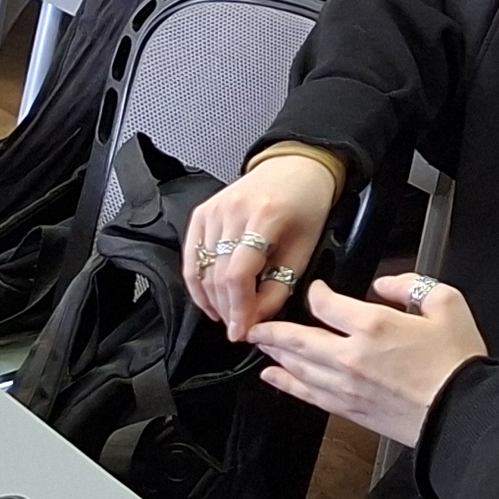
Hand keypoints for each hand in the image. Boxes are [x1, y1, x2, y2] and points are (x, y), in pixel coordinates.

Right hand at [185, 154, 339, 340]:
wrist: (295, 167)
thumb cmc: (306, 204)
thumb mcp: (306, 248)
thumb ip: (280, 286)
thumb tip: (256, 319)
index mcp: (265, 215)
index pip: (238, 273)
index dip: (238, 308)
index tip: (242, 331)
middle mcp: (233, 210)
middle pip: (217, 275)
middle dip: (227, 309)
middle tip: (239, 329)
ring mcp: (213, 210)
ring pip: (201, 270)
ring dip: (212, 300)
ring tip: (229, 316)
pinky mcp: (201, 213)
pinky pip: (191, 257)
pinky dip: (197, 283)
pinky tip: (211, 300)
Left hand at [255, 271, 490, 448]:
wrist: (461, 412)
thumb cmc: (457, 362)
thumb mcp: (446, 303)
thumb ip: (411, 285)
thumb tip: (386, 284)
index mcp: (374, 325)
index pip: (325, 303)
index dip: (316, 292)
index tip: (317, 290)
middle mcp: (351, 356)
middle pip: (298, 338)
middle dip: (272, 328)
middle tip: (255, 322)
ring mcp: (346, 386)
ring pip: (297, 366)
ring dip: (274, 353)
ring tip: (260, 344)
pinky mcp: (348, 409)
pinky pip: (306, 394)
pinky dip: (285, 384)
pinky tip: (273, 378)